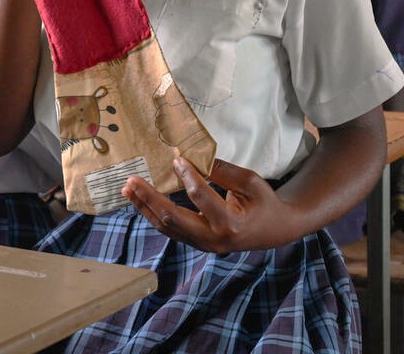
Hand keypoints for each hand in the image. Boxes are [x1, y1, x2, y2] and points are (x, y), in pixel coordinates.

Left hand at [122, 157, 292, 252]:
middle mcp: (213, 240)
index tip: (176, 158)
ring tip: (127, 189)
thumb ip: (222, 171)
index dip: (187, 176)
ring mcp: (203, 245)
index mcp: (231, 225)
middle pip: (173, 219)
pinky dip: (154, 214)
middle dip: (149, 199)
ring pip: (166, 227)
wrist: (275, 230)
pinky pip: (170, 230)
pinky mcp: (197, 244)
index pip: (201, 197)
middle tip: (131, 180)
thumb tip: (192, 158)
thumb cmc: (265, 202)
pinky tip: (141, 200)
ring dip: (145, 207)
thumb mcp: (251, 182)